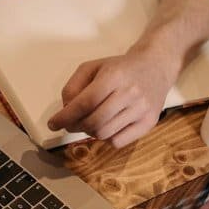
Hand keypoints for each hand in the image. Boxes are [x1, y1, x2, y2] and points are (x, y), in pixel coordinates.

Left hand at [47, 47, 180, 147]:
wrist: (156, 66)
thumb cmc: (119, 68)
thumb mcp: (92, 67)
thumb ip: (73, 86)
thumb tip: (65, 110)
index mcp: (114, 76)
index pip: (85, 103)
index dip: (65, 117)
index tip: (53, 124)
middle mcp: (130, 93)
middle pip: (94, 122)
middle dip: (75, 126)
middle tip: (70, 124)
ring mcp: (142, 109)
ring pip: (104, 134)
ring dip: (89, 132)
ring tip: (88, 122)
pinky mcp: (150, 122)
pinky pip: (119, 142)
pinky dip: (106, 138)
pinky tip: (106, 126)